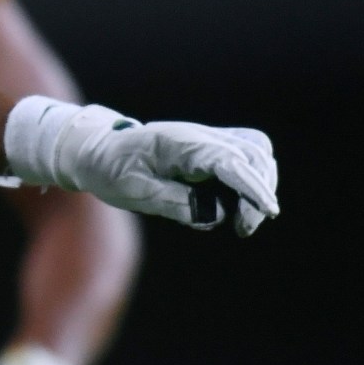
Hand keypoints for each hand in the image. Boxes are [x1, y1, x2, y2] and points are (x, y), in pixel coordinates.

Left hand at [4, 97, 277, 234]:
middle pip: (253, 154)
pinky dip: (250, 181)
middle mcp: (200, 136)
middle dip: (258, 191)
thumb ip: (172, 202)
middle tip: (243, 228)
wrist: (96, 151)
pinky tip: (236, 206)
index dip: (251, 185)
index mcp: (179, 142)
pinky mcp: (211, 150)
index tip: (267, 210)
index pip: (228, 160)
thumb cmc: (109, 169)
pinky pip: (245, 159)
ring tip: (243, 222)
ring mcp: (208, 140)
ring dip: (259, 186)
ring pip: (256, 153)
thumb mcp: (132, 190)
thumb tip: (214, 216)